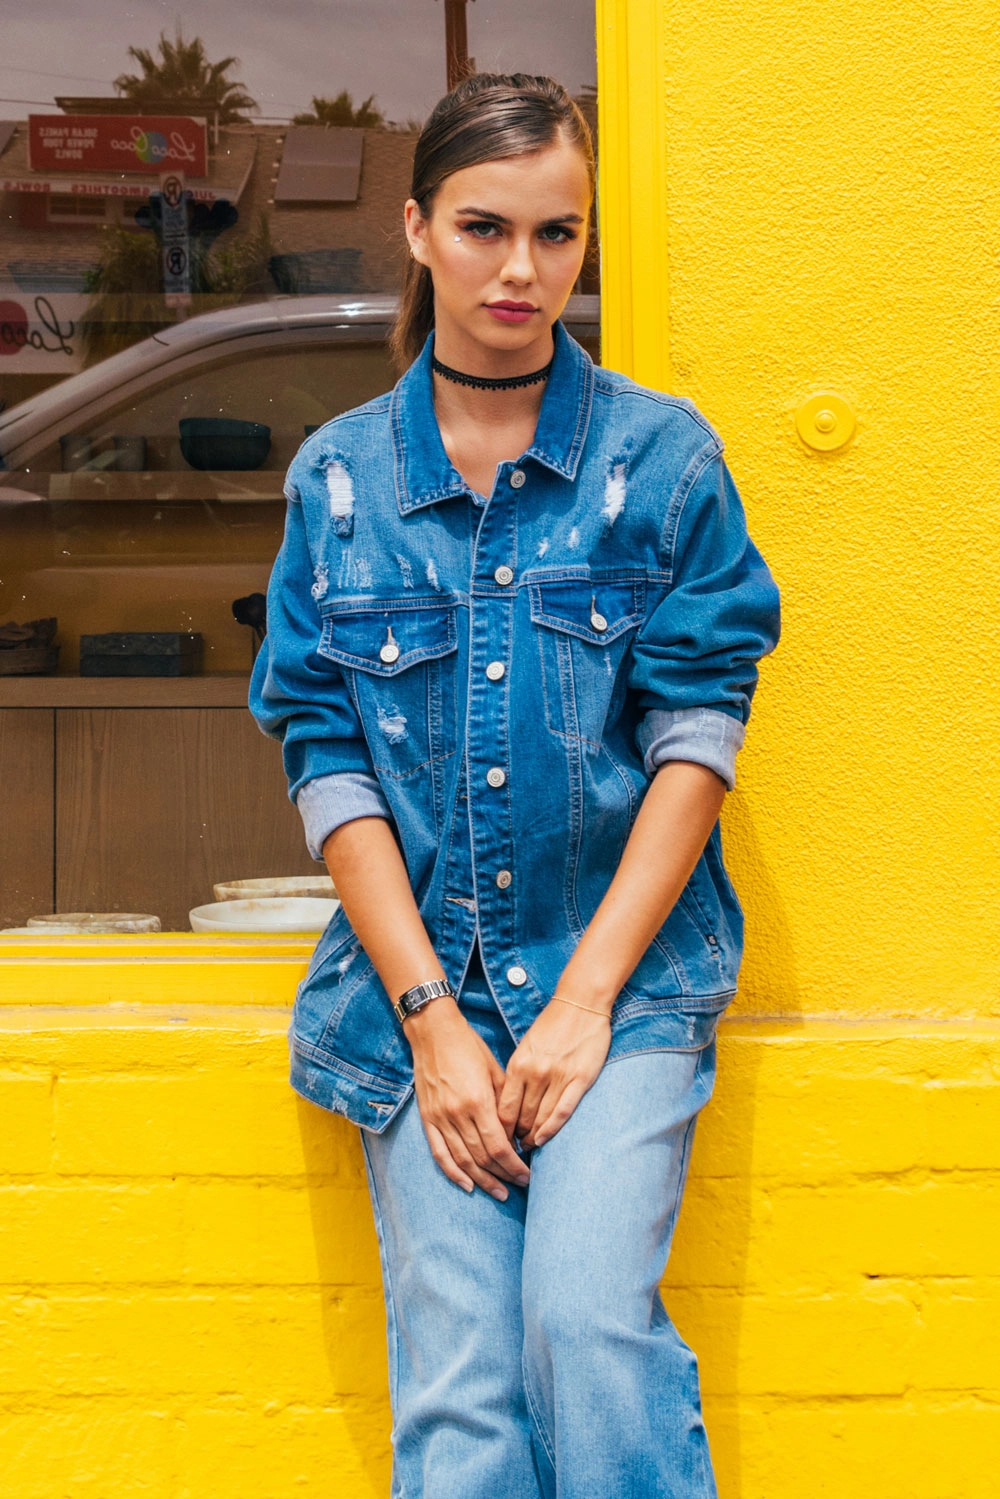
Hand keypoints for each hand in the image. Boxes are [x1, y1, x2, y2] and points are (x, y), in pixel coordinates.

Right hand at [405, 998, 530, 1199]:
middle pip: (482, 1157)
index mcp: (478, 1101)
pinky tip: (467, 1185)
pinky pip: (439, 1153)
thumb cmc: (469, 1047)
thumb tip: (517, 1135)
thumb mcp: (496, 1070)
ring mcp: (439, 1118)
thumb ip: (506, 1104)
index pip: (498, 1146)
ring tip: (499, 1192)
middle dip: (503, 1175)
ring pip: (462, 1160)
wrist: (434, 1032)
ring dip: (482, 1180)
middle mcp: (457, 1114)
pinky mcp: (427, 1118)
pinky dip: (453, 1173)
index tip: (527, 1175)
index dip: (514, 1165)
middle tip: (519, 1186)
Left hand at [498, 997, 610, 1150]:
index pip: (503, 1108)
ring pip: (540, 1118)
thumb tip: (508, 1104)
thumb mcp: (525, 1048)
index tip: (500, 1138)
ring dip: (533, 1136)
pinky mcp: (579, 1079)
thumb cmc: (552, 1026)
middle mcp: (535, 1073)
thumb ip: (517, 1074)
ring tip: (530, 1146)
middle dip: (516, 1137)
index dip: (500, 1129)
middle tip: (515, 1148)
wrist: (580, 1004)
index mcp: (518, 1065)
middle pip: (521, 1117)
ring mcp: (557, 1077)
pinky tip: (544, 1139)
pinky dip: (551, 1129)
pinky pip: (562, 1111)